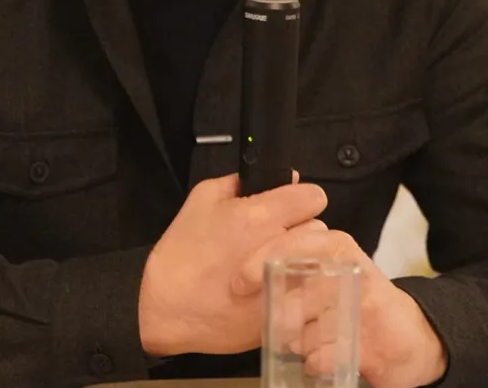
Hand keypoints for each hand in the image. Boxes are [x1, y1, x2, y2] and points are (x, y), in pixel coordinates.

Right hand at [138, 172, 327, 356]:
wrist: (169, 308)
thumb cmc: (183, 251)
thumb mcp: (202, 199)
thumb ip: (241, 182)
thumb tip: (284, 177)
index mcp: (259, 216)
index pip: (313, 197)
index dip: (301, 200)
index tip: (289, 209)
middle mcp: (278, 248)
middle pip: (318, 229)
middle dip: (301, 231)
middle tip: (276, 240)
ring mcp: (285, 282)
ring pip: (318, 261)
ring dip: (303, 260)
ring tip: (276, 265)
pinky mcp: (286, 311)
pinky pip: (312, 293)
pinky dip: (300, 289)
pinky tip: (276, 287)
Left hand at [232, 227, 447, 387]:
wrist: (410, 339)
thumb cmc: (357, 302)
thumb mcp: (328, 273)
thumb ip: (294, 266)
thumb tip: (241, 275)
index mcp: (337, 248)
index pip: (294, 245)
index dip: (262, 261)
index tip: (238, 282)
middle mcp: (352, 271)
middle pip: (295, 294)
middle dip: (281, 315)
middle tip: (277, 323)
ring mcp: (365, 307)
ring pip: (305, 331)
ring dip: (298, 341)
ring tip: (309, 340)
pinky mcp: (372, 343)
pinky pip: (321, 357)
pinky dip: (314, 361)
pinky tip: (321, 357)